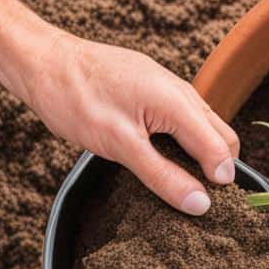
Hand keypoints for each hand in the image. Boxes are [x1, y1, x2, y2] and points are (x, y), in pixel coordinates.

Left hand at [21, 29, 237, 216]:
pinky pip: (186, 119)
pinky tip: (157, 155)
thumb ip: (163, 176)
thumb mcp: (120, 146)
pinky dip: (183, 141)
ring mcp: (171, 88)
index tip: (202, 207)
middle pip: (223, 138)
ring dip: (199, 155)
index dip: (219, 183)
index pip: (221, 150)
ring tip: (173, 178)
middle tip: (189, 195)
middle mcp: (183, 92)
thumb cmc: (77, 99)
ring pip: (205, 128)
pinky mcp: (156, 89)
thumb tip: (200, 203)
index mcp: (179, 103)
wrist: (45, 61)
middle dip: (216, 169)